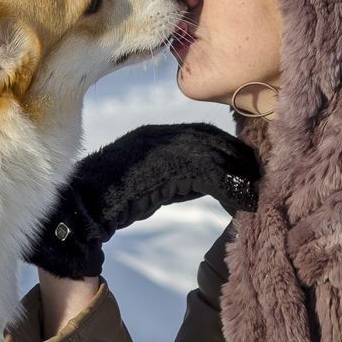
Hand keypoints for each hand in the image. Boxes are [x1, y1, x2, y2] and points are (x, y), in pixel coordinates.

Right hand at [25, 124, 259, 279]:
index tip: (250, 166)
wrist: (79, 209)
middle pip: (212, 140)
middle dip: (240, 159)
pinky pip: (206, 174)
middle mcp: (158, 135)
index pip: (203, 133)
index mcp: (154, 135)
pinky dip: (228, 188)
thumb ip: (176, 178)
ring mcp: (159, 149)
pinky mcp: (161, 167)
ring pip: (212, 155)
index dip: (229, 148)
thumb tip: (210, 184)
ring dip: (238, 174)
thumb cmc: (108, 201)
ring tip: (256, 194)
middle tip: (262, 179)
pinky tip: (242, 204)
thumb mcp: (149, 183)